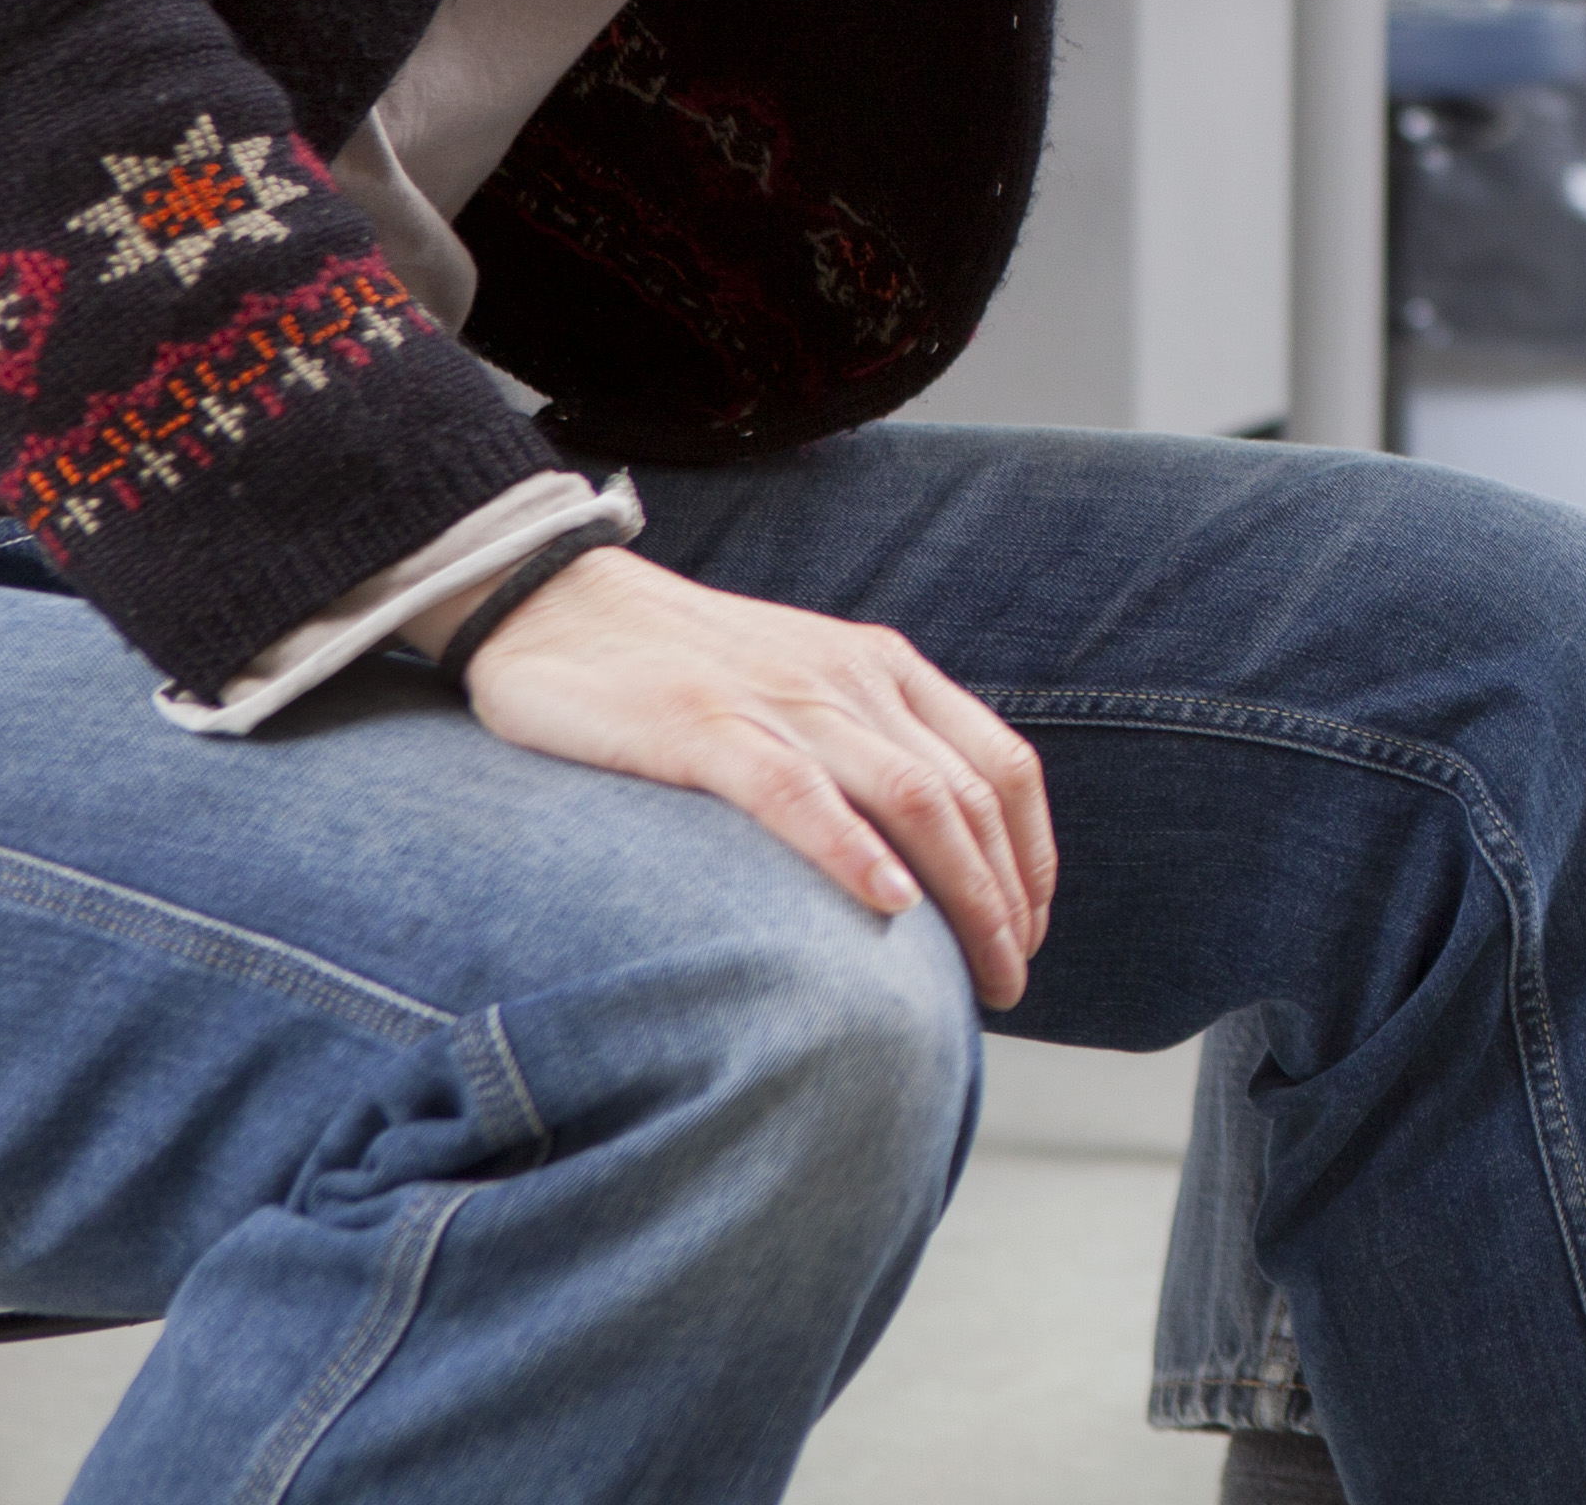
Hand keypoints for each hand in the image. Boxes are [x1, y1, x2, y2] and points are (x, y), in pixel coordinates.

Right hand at [458, 546, 1058, 1008]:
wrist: (556, 602)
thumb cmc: (682, 666)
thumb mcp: (800, 689)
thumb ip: (862, 748)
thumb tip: (920, 855)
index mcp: (885, 669)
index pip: (1001, 768)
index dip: (1030, 856)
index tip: (1029, 932)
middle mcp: (853, 679)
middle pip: (969, 797)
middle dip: (1005, 899)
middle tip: (1012, 982)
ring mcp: (782, 700)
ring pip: (911, 796)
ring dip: (961, 894)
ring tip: (979, 972)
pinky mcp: (702, 726)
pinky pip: (796, 791)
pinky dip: (851, 849)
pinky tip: (888, 905)